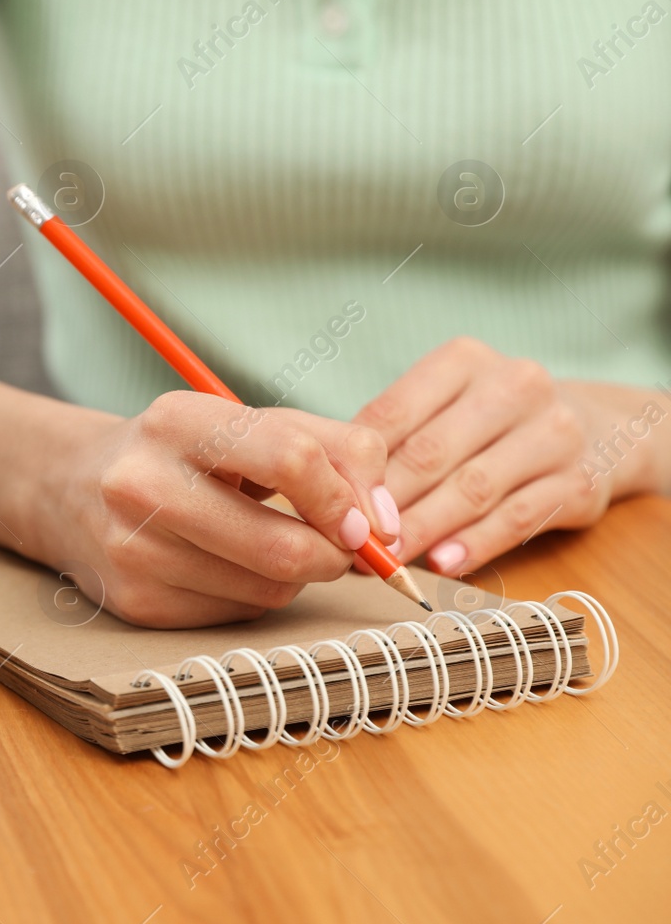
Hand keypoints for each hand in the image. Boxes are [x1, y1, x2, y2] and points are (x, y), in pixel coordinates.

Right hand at [51, 391, 399, 627]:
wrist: (73, 489)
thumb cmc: (187, 454)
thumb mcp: (250, 424)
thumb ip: (335, 450)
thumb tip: (386, 527)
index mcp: (176, 421)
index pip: (291, 459)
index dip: (346, 498)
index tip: (365, 520)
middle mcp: (141, 484)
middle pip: (284, 547)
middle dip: (333, 555)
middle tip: (340, 547)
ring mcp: (132, 550)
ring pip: (268, 590)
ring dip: (295, 576)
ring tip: (269, 545)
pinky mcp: (135, 603)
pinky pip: (238, 615)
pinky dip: (254, 596)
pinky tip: (227, 567)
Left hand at [351, 337, 663, 575]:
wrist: (598, 426)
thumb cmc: (490, 420)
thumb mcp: (445, 405)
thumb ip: (394, 436)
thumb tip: (331, 488)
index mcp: (464, 360)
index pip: (393, 413)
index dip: (357, 465)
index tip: (326, 503)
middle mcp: (514, 385)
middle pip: (430, 453)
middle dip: (383, 504)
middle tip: (348, 541)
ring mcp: (554, 432)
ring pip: (472, 488)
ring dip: (422, 530)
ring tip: (386, 559)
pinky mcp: (582, 481)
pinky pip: (517, 518)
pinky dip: (474, 544)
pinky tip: (441, 563)